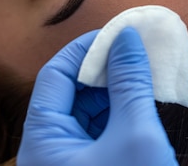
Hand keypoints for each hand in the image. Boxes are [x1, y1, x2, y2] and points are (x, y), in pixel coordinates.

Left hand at [16, 28, 177, 165]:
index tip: (120, 34)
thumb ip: (130, 83)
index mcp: (42, 142)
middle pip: (69, 92)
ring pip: (85, 112)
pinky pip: (98, 132)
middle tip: (137, 50)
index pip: (55, 75)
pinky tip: (143, 101)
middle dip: (104, 69)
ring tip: (144, 72)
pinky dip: (119, 113)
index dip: (86, 48)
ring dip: (114, 90)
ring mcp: (68, 163)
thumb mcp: (136, 137)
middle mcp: (48, 150)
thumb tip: (128, 37)